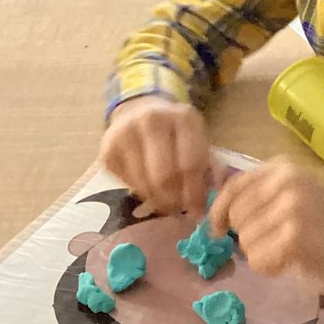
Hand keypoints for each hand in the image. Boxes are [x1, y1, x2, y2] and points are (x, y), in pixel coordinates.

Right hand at [100, 96, 212, 214]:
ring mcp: (125, 134)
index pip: (189, 164)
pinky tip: (150, 191)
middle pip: (164, 176)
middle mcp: (151, 121)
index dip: (194, 193)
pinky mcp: (108, 151)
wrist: (138, 111)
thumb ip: (209, 165)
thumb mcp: (197, 139)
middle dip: (175, 201)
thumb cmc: (175, 132)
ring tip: (167, 204)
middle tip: (180, 211)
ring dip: (158, 202)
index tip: (198, 211)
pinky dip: (141, 194)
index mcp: (182, 118)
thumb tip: (216, 195)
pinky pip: (128, 185)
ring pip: (144, 184)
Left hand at [209, 158, 323, 292]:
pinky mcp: (294, 237)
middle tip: (277, 242)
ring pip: (245, 241)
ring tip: (290, 251)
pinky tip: (293, 262)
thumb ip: (261, 196)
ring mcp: (290, 208)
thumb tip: (218, 213)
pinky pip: (258, 260)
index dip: (219, 211)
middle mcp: (285, 181)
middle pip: (236, 217)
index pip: (233, 186)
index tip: (218, 229)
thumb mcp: (295, 195)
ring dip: (261, 254)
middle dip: (248, 236)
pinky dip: (271, 268)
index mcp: (283, 168)